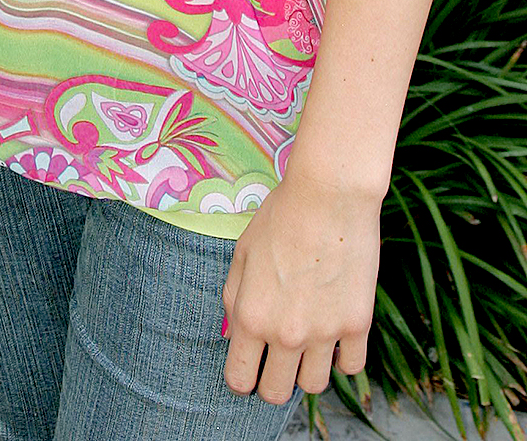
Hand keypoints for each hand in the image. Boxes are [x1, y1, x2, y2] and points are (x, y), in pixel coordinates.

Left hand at [222, 174, 378, 402]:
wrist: (328, 197)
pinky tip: (334, 337)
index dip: (240, 377)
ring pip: (315, 386)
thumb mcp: (242, 253)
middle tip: (275, 362)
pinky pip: (351, 367)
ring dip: (307, 370)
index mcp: (251, 316)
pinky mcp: (358, 325)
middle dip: (271, 382)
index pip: (239, 379)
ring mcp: (325, 333)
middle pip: (276, 393)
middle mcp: (286, 334)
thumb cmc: (279, 218)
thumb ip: (234, 299)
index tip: (247, 368)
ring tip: (306, 344)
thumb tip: (233, 334)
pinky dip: (342, 358)